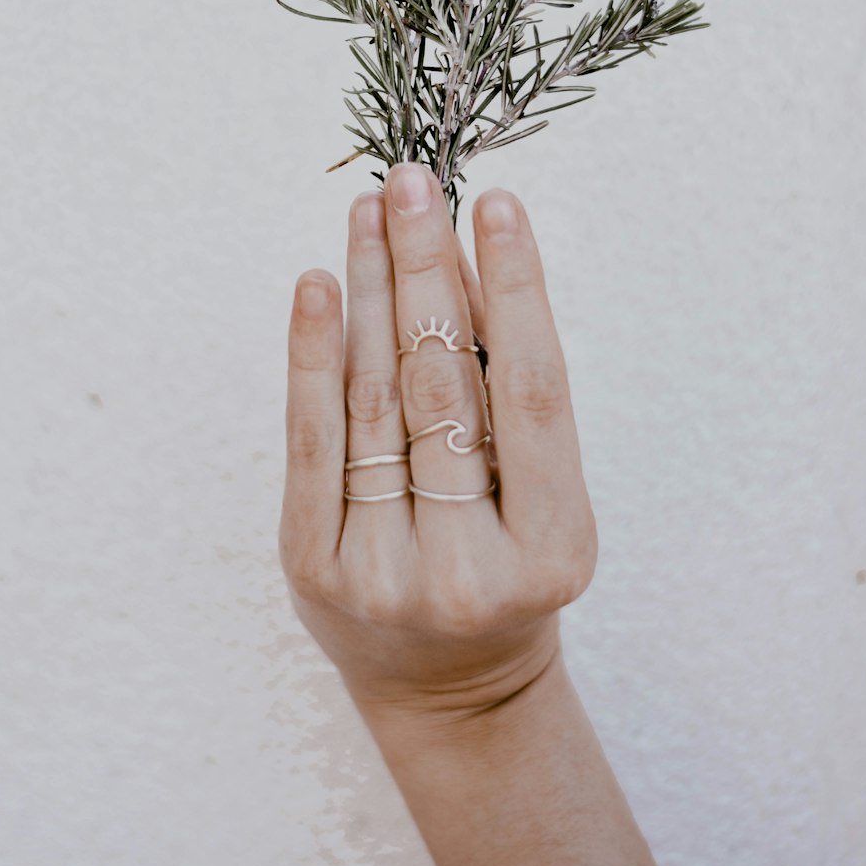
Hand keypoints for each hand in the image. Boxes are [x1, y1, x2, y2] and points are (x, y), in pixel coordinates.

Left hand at [278, 160, 597, 718]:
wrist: (449, 684)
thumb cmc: (510, 566)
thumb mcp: (545, 496)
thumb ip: (513, 391)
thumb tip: (471, 257)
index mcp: (554, 548)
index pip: (535, 391)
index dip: (517, 289)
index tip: (497, 203)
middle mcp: (468, 567)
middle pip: (443, 383)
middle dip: (425, 268)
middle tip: (413, 181)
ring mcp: (382, 572)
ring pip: (374, 398)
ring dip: (370, 289)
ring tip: (370, 211)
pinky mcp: (311, 565)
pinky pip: (311, 438)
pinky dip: (312, 353)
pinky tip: (319, 283)